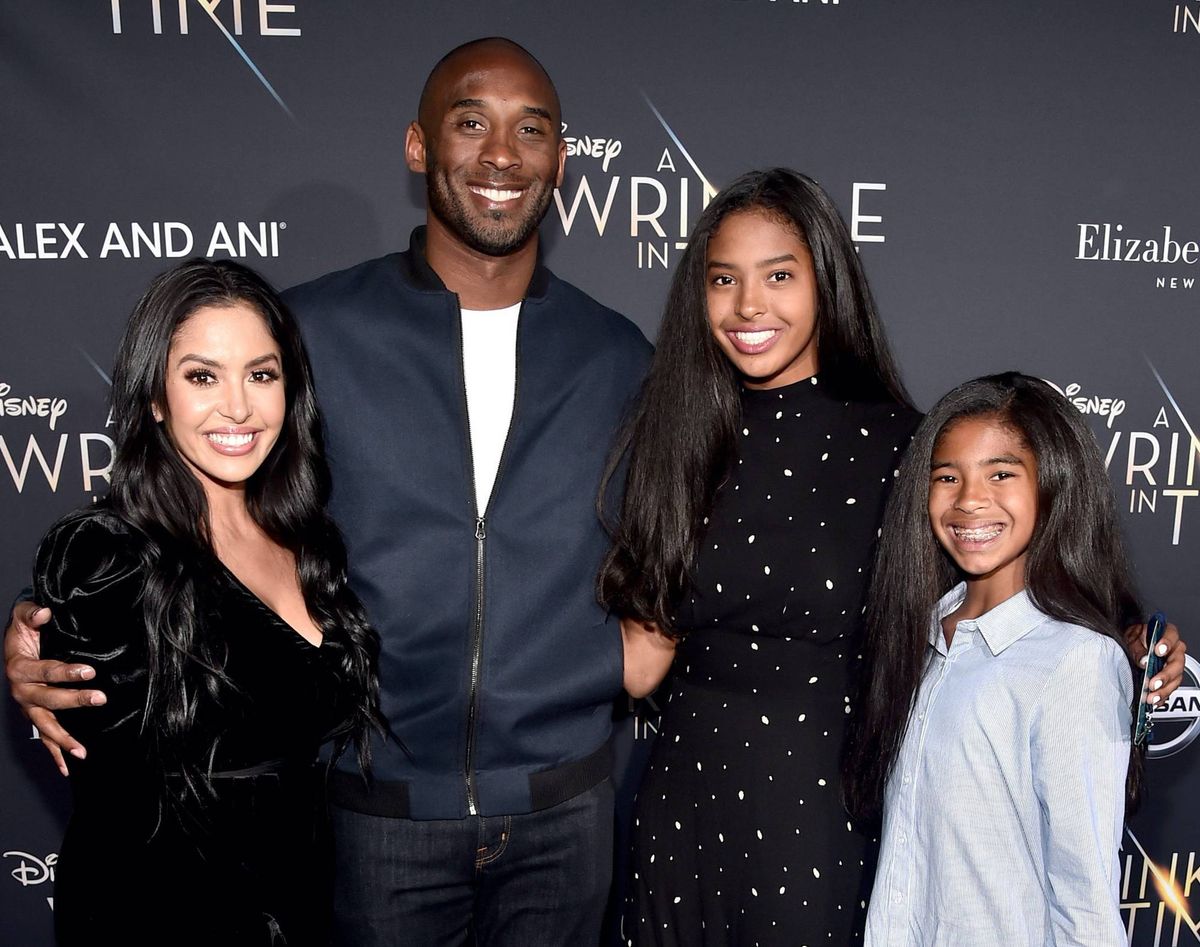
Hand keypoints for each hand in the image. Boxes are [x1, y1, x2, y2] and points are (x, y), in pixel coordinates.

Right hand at [4, 600, 103, 775]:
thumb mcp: (24, 616)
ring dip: (64, 739)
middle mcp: (22, 691)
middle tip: (100, 698)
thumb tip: (44, 613)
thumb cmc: (23, 630)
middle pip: (49, 699)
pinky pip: (44, 738)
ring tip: (82, 751)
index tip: (90, 671)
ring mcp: (28, 707)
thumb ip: (31, 614)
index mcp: (19, 668)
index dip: (66, 672)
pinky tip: (68, 767)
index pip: (45, 671)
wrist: (14, 644)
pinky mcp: (35, 716)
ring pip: (46, 725)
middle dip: (74, 700)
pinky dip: (55, 753)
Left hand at [1126, 620, 1185, 704]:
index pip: (1172, 636)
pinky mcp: (1169, 678)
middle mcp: (1174, 650)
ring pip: (1175, 679)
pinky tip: (1154, 701)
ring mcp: (1172, 665)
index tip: (1158, 651)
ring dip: (1163, 690)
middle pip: (1177, 663)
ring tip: (1151, 696)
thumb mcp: (1131, 637)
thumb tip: (1144, 660)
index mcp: (1165, 634)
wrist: (1130, 646)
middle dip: (1165, 675)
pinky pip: (1170, 689)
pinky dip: (1162, 696)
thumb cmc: (1133, 638)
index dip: (1167, 643)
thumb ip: (1137, 648)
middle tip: (1153, 682)